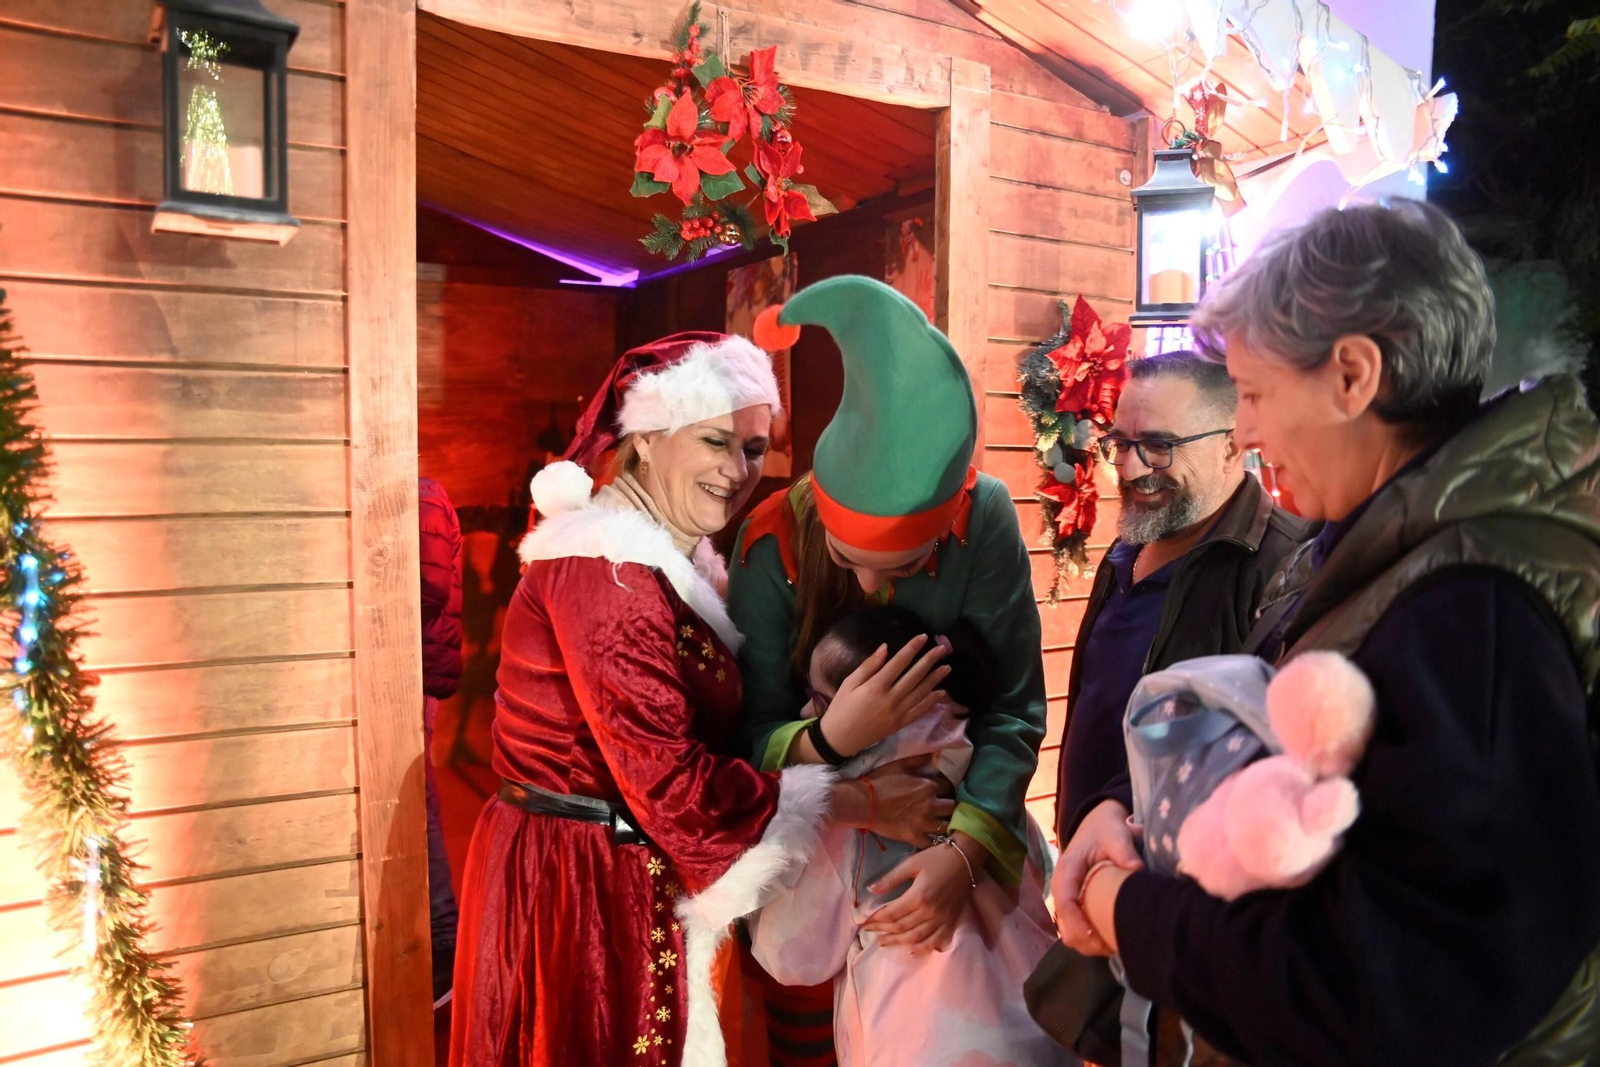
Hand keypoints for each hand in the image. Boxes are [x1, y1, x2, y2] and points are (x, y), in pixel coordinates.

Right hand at [817, 635, 949, 757]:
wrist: (839, 739)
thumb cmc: (841, 708)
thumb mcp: (849, 683)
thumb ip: (869, 666)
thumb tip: (885, 648)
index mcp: (876, 686)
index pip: (900, 662)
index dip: (912, 648)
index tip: (923, 637)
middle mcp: (891, 698)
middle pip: (915, 675)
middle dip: (930, 660)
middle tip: (942, 648)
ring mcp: (898, 713)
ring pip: (921, 692)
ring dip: (935, 679)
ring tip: (947, 667)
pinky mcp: (900, 724)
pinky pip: (919, 711)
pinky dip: (931, 702)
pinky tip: (941, 693)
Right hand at [859, 758, 956, 846]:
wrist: (863, 803)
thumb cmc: (880, 781)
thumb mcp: (899, 765)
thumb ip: (918, 760)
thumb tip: (934, 755)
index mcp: (928, 786)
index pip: (949, 786)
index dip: (948, 788)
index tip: (945, 791)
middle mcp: (931, 804)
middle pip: (953, 807)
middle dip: (951, 807)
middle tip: (947, 809)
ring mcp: (924, 822)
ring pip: (947, 827)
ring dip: (947, 825)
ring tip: (943, 825)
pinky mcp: (914, 836)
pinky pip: (932, 843)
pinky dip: (934, 842)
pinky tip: (933, 840)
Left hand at [862, 844, 974, 953]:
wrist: (967, 859)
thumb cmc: (938, 858)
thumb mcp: (912, 863)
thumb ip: (891, 878)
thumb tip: (870, 889)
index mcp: (918, 896)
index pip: (892, 914)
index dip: (876, 920)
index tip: (863, 922)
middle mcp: (930, 912)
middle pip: (902, 927)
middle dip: (883, 931)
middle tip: (869, 933)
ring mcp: (942, 919)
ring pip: (916, 937)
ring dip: (898, 941)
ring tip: (883, 942)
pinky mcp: (952, 922)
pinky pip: (936, 940)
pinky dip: (923, 947)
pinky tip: (912, 949)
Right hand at [1051, 799, 1142, 956]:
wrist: (1098, 824)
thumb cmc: (1105, 829)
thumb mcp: (1115, 833)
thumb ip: (1124, 850)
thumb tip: (1137, 869)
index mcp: (1067, 870)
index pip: (1065, 902)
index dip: (1078, 924)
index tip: (1099, 939)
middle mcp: (1061, 888)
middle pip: (1064, 926)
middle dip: (1086, 941)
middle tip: (1115, 945)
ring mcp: (1066, 899)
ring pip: (1069, 934)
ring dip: (1089, 945)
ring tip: (1115, 944)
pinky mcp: (1074, 906)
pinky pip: (1076, 931)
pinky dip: (1090, 941)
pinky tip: (1111, 938)